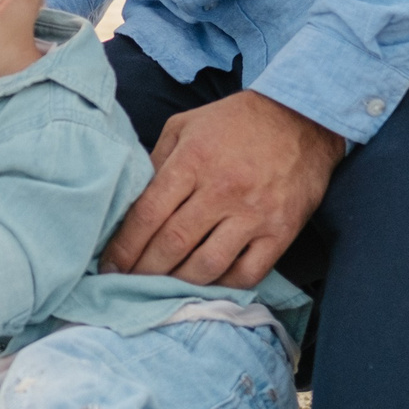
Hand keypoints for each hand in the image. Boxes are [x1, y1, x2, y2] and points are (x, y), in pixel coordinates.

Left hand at [102, 90, 343, 286]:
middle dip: (143, 270)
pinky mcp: (280, 232)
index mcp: (193, 160)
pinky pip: (247, 273)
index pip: (148, 213)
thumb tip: (129, 202)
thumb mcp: (185, 126)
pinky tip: (205, 284)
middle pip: (173, 243)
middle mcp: (222, 190)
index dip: (124, 245)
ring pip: (207, 265)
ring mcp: (254, 214)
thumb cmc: (234, 122)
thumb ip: (157, 161)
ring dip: (178, 283)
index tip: (108, 265)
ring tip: (159, 289)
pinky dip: (222, 286)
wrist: (300, 118)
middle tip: (125, 284)